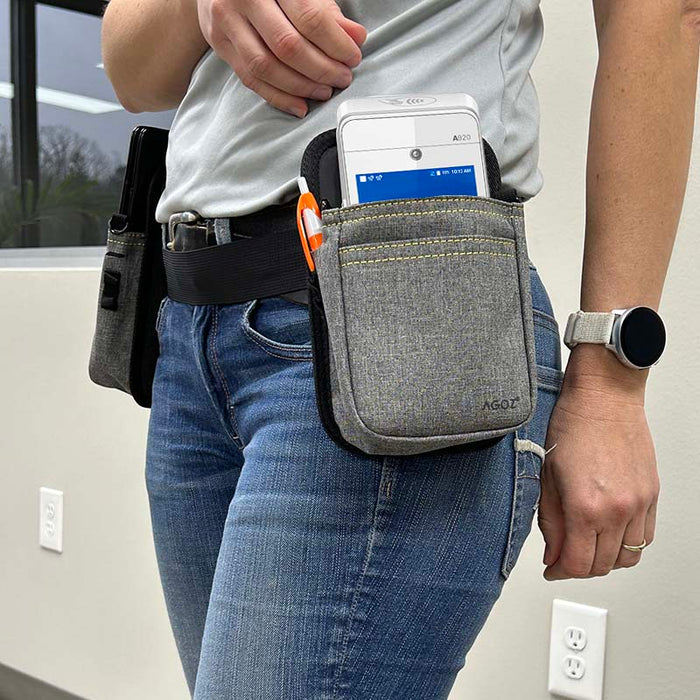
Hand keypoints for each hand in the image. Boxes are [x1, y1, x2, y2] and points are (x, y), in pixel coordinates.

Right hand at [197, 0, 366, 116]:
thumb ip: (326, 12)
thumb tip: (356, 37)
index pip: (309, 18)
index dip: (335, 44)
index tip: (352, 57)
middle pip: (287, 46)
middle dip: (321, 69)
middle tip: (341, 78)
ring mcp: (226, 22)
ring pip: (266, 67)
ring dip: (300, 87)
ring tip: (323, 91)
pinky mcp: (220, 45)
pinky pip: (250, 80)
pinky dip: (278, 97)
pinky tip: (299, 104)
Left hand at [537, 349, 659, 579]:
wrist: (605, 399)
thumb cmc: (574, 426)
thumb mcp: (548, 476)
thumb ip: (549, 520)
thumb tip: (551, 550)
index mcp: (585, 506)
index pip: (576, 563)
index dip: (559, 571)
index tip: (550, 568)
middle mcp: (617, 511)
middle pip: (601, 566)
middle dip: (578, 568)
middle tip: (563, 558)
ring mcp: (638, 505)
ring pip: (626, 558)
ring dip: (604, 560)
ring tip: (586, 547)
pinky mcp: (652, 496)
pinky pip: (645, 538)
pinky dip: (627, 545)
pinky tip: (609, 535)